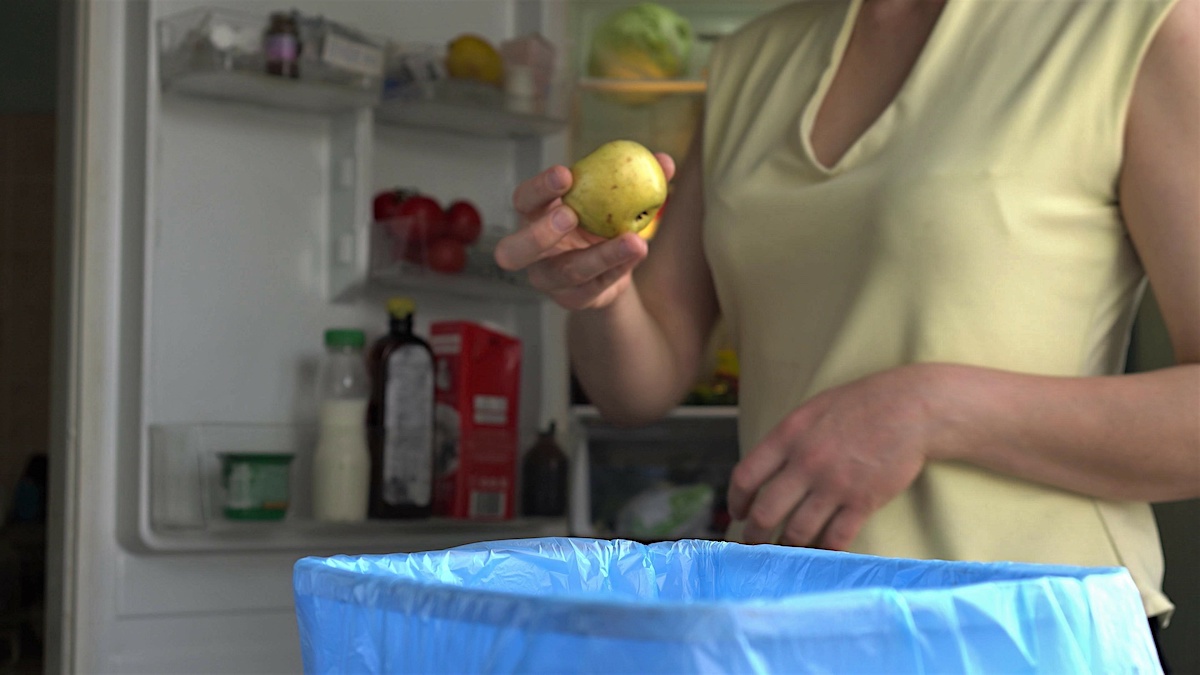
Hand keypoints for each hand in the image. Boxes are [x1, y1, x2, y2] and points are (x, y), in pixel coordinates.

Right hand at [493, 155, 675, 309]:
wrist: (612, 265)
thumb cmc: (601, 222)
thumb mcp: (614, 198)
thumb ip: (636, 178)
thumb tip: (664, 161)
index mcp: (535, 215)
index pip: (524, 200)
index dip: (539, 188)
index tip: (565, 174)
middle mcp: (533, 251)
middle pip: (515, 250)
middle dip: (540, 233)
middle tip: (571, 215)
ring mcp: (550, 279)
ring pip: (565, 272)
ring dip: (600, 256)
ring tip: (634, 241)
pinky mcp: (573, 299)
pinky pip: (595, 287)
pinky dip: (619, 268)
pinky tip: (637, 254)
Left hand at [727, 365, 947, 550]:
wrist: (910, 409)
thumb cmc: (860, 404)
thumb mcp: (811, 411)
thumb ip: (786, 440)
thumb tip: (766, 471)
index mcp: (787, 436)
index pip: (745, 476)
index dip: (736, 501)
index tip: (738, 513)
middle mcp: (806, 463)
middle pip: (766, 512)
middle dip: (754, 535)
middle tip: (753, 544)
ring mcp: (834, 485)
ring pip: (797, 532)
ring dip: (786, 548)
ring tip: (783, 553)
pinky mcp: (862, 502)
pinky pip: (835, 540)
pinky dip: (823, 552)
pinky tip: (818, 555)